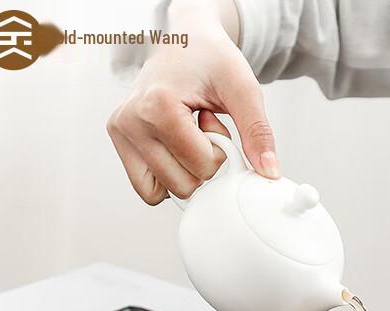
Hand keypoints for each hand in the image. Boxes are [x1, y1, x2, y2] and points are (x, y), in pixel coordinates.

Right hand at [107, 0, 278, 204]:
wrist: (187, 40)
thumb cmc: (210, 59)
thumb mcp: (243, 88)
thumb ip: (258, 132)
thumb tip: (269, 172)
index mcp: (156, 105)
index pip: (201, 166)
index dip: (220, 150)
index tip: (212, 120)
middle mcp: (129, 120)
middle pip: (183, 185)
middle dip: (202, 163)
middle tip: (199, 126)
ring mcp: (121, 132)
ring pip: (167, 191)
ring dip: (186, 168)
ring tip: (187, 132)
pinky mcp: (120, 141)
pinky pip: (149, 189)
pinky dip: (169, 176)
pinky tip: (175, 145)